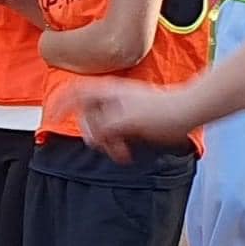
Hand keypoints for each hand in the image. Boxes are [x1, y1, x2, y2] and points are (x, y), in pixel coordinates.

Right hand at [72, 80, 193, 162]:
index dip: (60, 104)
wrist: (192, 109)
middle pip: (86, 115)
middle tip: (103, 146)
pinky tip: (126, 152)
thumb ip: (103, 127)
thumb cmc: (164, 112)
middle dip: (92, 134)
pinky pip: (115, 131)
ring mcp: (123, 106)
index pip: (74, 93)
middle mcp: (112, 97)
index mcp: (107, 92)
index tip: (52, 118)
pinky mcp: (133, 117)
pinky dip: (117, 142)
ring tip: (119, 153)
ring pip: (101, 126)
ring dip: (106, 142)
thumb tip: (90, 135)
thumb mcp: (127, 121)